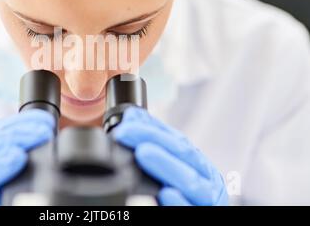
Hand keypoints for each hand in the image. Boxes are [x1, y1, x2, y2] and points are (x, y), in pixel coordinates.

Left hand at [113, 107, 227, 205]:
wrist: (186, 211)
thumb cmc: (180, 200)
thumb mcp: (166, 170)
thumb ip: (153, 145)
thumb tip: (133, 117)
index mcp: (197, 165)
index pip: (175, 141)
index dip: (151, 129)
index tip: (124, 124)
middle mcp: (207, 181)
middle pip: (184, 155)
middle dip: (154, 141)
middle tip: (125, 133)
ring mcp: (208, 202)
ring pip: (193, 182)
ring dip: (167, 165)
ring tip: (143, 154)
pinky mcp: (205, 216)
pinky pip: (193, 211)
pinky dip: (180, 204)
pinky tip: (167, 194)